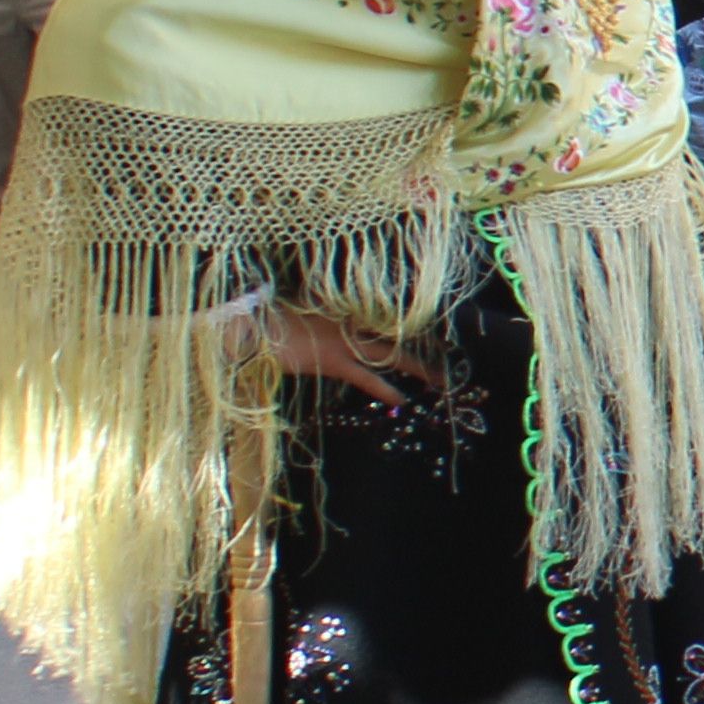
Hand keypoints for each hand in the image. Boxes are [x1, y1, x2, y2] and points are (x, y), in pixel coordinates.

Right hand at [253, 308, 435, 407]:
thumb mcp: (303, 302)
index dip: (409, 321)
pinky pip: (366, 377)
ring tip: (442, 379)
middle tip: (451, 353)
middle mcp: (350, 319)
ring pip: (390, 354)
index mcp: (344, 304)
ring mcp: (344, 339)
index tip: (433, 325)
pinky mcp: (334, 361)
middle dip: (424, 344)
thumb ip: (325, 304)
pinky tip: (402, 401)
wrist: (252, 324)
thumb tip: (335, 307)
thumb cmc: (271, 314)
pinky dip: (384, 389)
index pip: (386, 313)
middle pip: (397, 332)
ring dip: (417, 367)